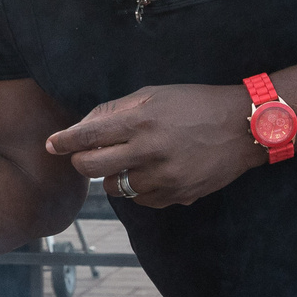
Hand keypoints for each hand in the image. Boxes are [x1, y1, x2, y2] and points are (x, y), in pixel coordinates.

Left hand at [45, 83, 265, 206]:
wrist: (244, 128)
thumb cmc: (195, 105)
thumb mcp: (154, 96)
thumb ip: (115, 110)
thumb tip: (82, 126)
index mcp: (140, 122)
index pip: (86, 136)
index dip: (64, 141)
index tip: (52, 144)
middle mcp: (149, 152)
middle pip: (91, 169)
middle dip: (82, 163)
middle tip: (86, 156)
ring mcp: (164, 178)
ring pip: (114, 188)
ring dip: (113, 176)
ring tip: (130, 161)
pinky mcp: (178, 195)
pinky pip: (142, 200)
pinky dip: (139, 189)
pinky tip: (153, 172)